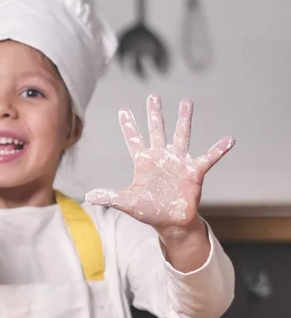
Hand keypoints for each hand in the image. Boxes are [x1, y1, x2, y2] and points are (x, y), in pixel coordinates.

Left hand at [85, 94, 234, 229]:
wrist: (171, 222)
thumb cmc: (149, 211)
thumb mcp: (127, 202)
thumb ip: (109, 197)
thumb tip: (88, 197)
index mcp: (144, 163)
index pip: (134, 140)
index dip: (129, 126)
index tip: (123, 110)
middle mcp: (161, 158)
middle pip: (157, 131)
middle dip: (154, 114)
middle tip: (152, 96)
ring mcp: (178, 162)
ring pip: (181, 136)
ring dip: (184, 120)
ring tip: (187, 102)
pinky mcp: (194, 172)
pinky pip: (209, 158)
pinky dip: (219, 150)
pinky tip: (229, 139)